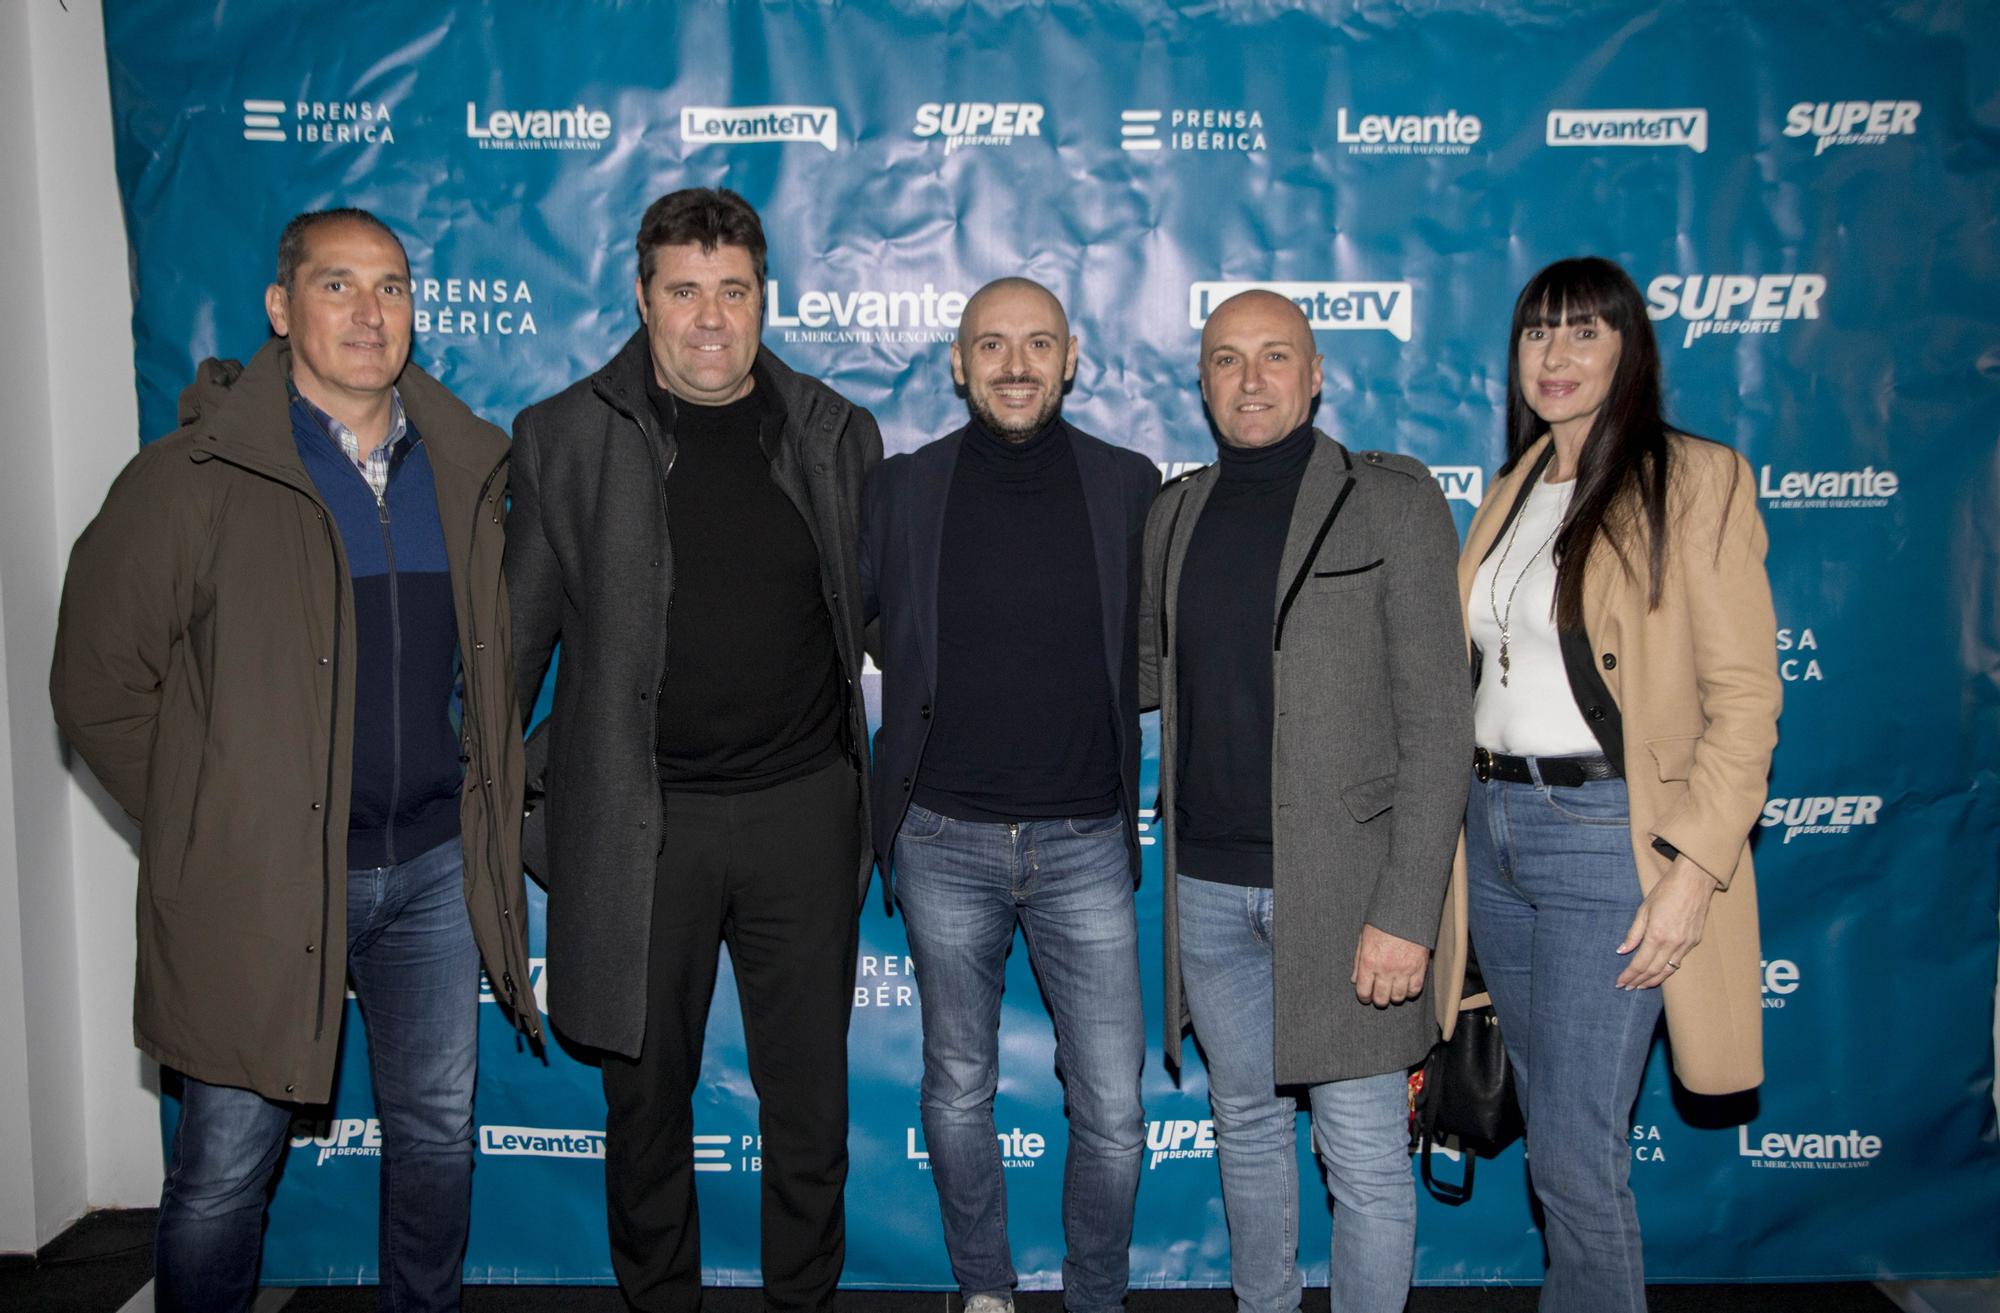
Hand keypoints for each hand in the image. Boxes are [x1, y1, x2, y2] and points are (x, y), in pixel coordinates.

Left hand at [1352, 925, 1428, 1007]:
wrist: (1405, 911)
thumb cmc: (1382, 922)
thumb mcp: (1363, 938)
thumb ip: (1358, 961)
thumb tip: (1354, 980)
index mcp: (1368, 961)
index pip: (1364, 991)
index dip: (1364, 998)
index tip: (1366, 997)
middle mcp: (1385, 969)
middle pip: (1381, 998)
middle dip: (1378, 1000)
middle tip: (1379, 995)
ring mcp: (1403, 970)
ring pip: (1398, 997)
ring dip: (1394, 996)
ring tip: (1393, 990)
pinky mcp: (1419, 968)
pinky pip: (1414, 990)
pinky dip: (1410, 992)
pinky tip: (1406, 986)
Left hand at [1616, 856, 1717, 988]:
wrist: (1694, 882)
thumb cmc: (1665, 891)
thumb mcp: (1644, 909)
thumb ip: (1633, 933)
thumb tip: (1621, 950)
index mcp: (1657, 935)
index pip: (1640, 963)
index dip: (1629, 975)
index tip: (1620, 983)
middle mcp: (1673, 944)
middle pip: (1653, 971)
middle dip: (1639, 981)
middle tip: (1628, 987)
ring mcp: (1686, 944)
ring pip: (1668, 970)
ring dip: (1654, 980)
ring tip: (1641, 986)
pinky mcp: (1694, 942)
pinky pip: (1679, 961)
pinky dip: (1667, 970)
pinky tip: (1659, 972)